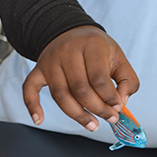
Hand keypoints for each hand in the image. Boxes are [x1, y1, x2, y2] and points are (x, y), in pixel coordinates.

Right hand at [23, 26, 138, 130]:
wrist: (73, 31)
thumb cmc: (97, 48)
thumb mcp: (118, 57)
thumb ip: (127, 80)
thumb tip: (121, 101)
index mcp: (91, 45)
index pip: (99, 78)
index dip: (110, 98)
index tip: (118, 107)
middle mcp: (68, 51)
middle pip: (80, 89)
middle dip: (97, 109)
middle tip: (109, 118)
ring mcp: (51, 60)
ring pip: (61, 95)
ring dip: (77, 115)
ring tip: (92, 125)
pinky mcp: (39, 69)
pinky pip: (30, 88)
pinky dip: (32, 105)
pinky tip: (39, 119)